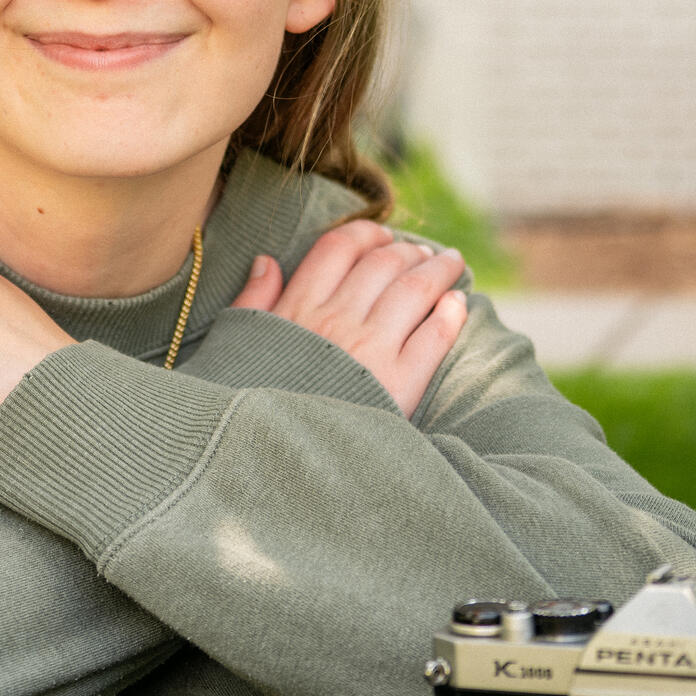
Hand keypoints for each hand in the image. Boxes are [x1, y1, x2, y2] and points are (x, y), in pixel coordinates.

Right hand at [230, 218, 467, 414]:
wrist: (274, 463)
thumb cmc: (250, 402)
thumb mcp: (238, 346)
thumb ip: (254, 301)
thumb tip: (268, 260)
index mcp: (298, 308)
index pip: (338, 248)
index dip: (365, 233)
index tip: (382, 234)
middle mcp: (337, 320)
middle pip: (383, 264)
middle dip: (408, 251)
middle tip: (423, 252)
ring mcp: (371, 351)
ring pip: (414, 291)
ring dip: (437, 271)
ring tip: (449, 264)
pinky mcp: (400, 386)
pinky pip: (434, 337)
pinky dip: (450, 314)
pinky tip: (457, 304)